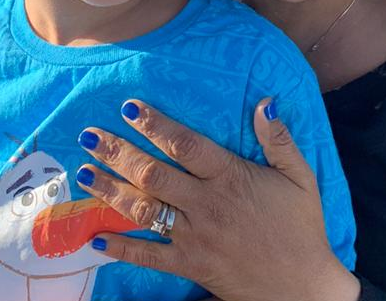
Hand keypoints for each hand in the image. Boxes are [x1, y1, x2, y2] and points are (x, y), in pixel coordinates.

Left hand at [76, 98, 359, 300]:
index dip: (154, 124)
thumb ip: (279, 139)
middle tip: (88, 135)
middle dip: (117, 153)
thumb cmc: (301, 226)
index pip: (185, 144)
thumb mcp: (300, 177)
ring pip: (143, 210)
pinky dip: (120, 248)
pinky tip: (95, 237)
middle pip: (153, 174)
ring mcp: (194, 236)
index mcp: (231, 177)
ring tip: (83, 174)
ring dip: (110, 191)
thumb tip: (264, 102)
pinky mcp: (189, 264)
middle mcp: (207, 204)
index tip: (128, 108)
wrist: (302, 285)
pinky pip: (148, 256)